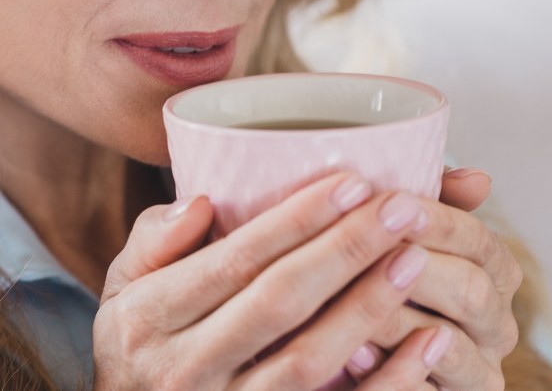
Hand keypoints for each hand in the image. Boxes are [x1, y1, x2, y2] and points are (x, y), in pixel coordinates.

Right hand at [92, 172, 446, 389]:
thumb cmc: (138, 343)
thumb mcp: (122, 287)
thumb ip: (154, 239)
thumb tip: (205, 202)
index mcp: (149, 318)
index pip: (233, 261)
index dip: (295, 221)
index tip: (351, 182)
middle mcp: (185, 368)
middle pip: (278, 303)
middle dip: (345, 250)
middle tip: (401, 206)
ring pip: (308, 360)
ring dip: (369, 306)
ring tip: (416, 257)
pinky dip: (389, 381)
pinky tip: (429, 342)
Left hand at [346, 168, 522, 390]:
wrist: (347, 345)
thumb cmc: (376, 275)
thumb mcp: (399, 234)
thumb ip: (428, 204)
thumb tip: (478, 179)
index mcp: (493, 273)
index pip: (480, 242)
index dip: (440, 222)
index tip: (394, 202)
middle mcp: (496, 324)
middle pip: (472, 291)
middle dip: (419, 268)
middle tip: (373, 249)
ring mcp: (477, 370)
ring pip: (451, 347)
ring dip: (399, 320)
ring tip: (348, 298)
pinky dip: (392, 372)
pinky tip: (352, 352)